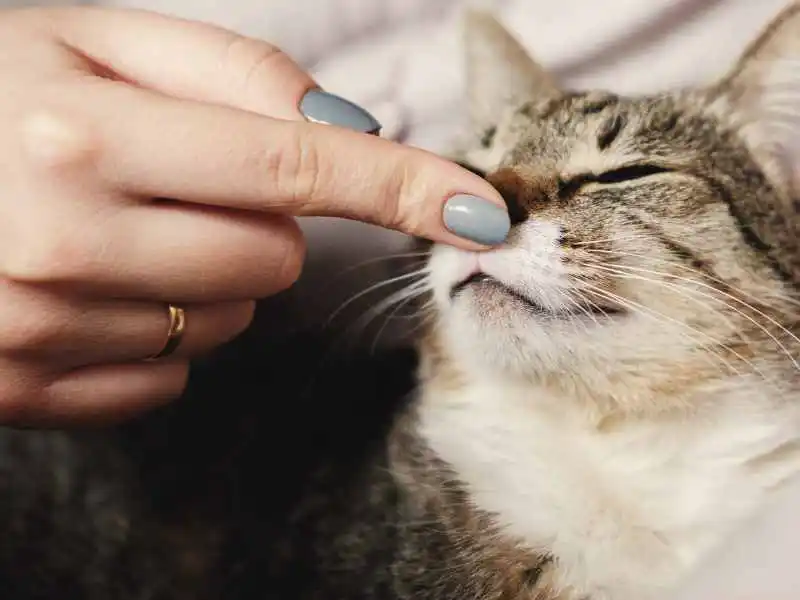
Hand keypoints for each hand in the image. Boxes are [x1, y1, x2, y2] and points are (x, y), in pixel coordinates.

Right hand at [0, 7, 508, 425]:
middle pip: (272, 257)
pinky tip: (91, 286)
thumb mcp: (91, 40)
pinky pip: (168, 376)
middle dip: (258, 221)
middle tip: (176, 182)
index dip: (405, 188)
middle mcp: (63, 240)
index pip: (297, 166)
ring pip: (226, 320)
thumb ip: (233, 74)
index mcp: (83, 133)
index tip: (483, 211)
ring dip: (203, 274)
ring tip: (116, 228)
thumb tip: (348, 130)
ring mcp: (39, 328)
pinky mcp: (24, 386)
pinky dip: (158, 332)